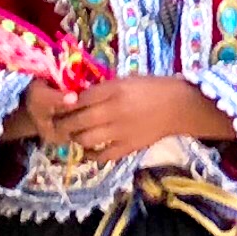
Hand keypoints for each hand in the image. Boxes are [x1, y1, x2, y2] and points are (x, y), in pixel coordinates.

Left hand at [40, 72, 236, 155]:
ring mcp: (119, 132)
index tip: (58, 104)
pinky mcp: (127, 148)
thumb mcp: (128, 79)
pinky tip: (87, 150)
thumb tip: (80, 95)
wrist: (180, 107)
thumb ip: (104, 88)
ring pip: (85, 139)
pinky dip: (90, 154)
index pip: (79, 98)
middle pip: (77, 120)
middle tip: (57, 123)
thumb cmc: (154, 88)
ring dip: (74, 137)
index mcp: (114, 90)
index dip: (65, 103)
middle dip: (62, 123)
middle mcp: (113, 111)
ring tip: (73, 134)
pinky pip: (102, 156)